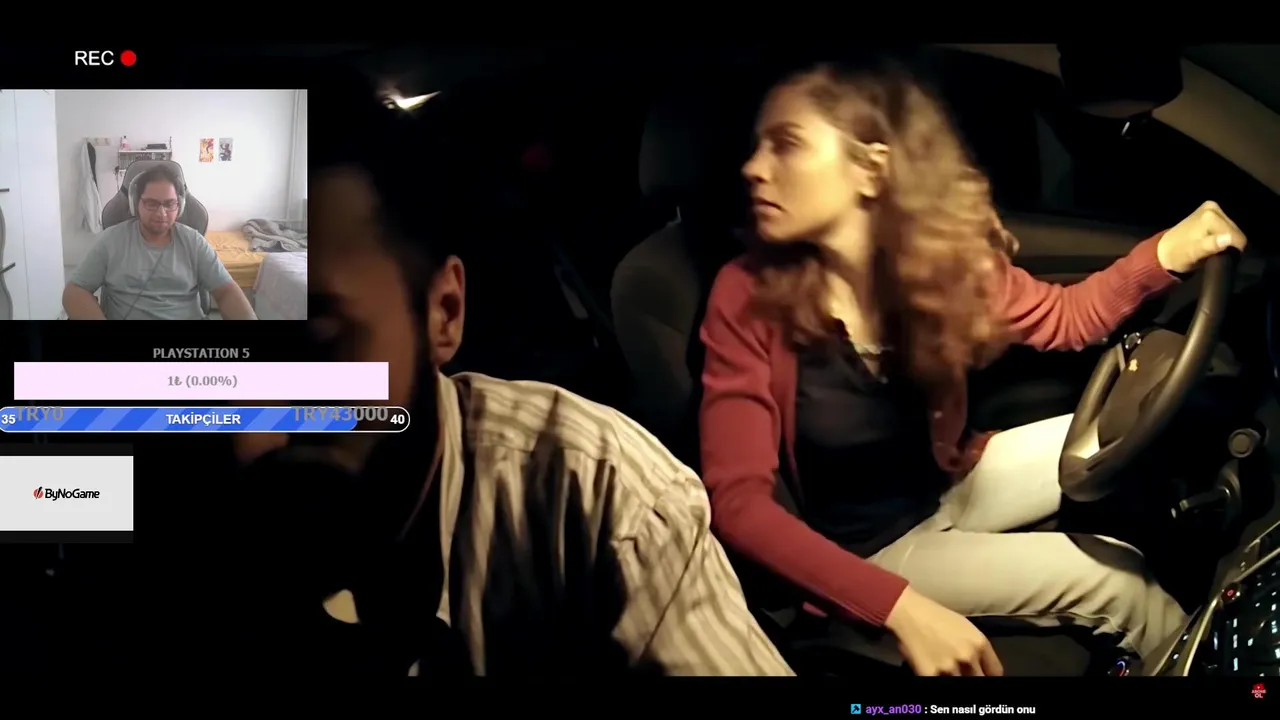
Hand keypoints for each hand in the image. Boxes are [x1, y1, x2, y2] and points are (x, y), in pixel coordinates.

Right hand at [884, 586, 1003, 675]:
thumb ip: (975, 647)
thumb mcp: (964, 626)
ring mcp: (949, 667)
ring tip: (943, 667)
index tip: (982, 674)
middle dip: (971, 676)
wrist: (907, 612)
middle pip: (979, 680)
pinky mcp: (931, 674)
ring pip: (958, 682)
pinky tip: (932, 670)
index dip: (988, 674)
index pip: (995, 672)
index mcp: (979, 643)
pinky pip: (939, 683)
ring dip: (952, 676)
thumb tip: (980, 664)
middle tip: (963, 672)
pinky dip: (936, 677)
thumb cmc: (934, 615)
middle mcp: (968, 656)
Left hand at [1157, 201, 1247, 274]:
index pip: (1237, 237)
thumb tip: (1228, 238)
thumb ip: (1211, 246)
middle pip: (1235, 231)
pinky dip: (1222, 234)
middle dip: (1229, 244)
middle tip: (1216, 253)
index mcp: (1210, 217)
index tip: (1221, 258)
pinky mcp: (1210, 209)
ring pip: (1232, 228)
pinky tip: (1213, 240)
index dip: (1233, 251)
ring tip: (1213, 248)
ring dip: (1226, 239)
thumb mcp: (1194, 254)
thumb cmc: (1179, 255)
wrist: (1165, 249)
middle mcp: (1212, 207)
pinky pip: (1225, 225)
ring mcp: (1211, 207)